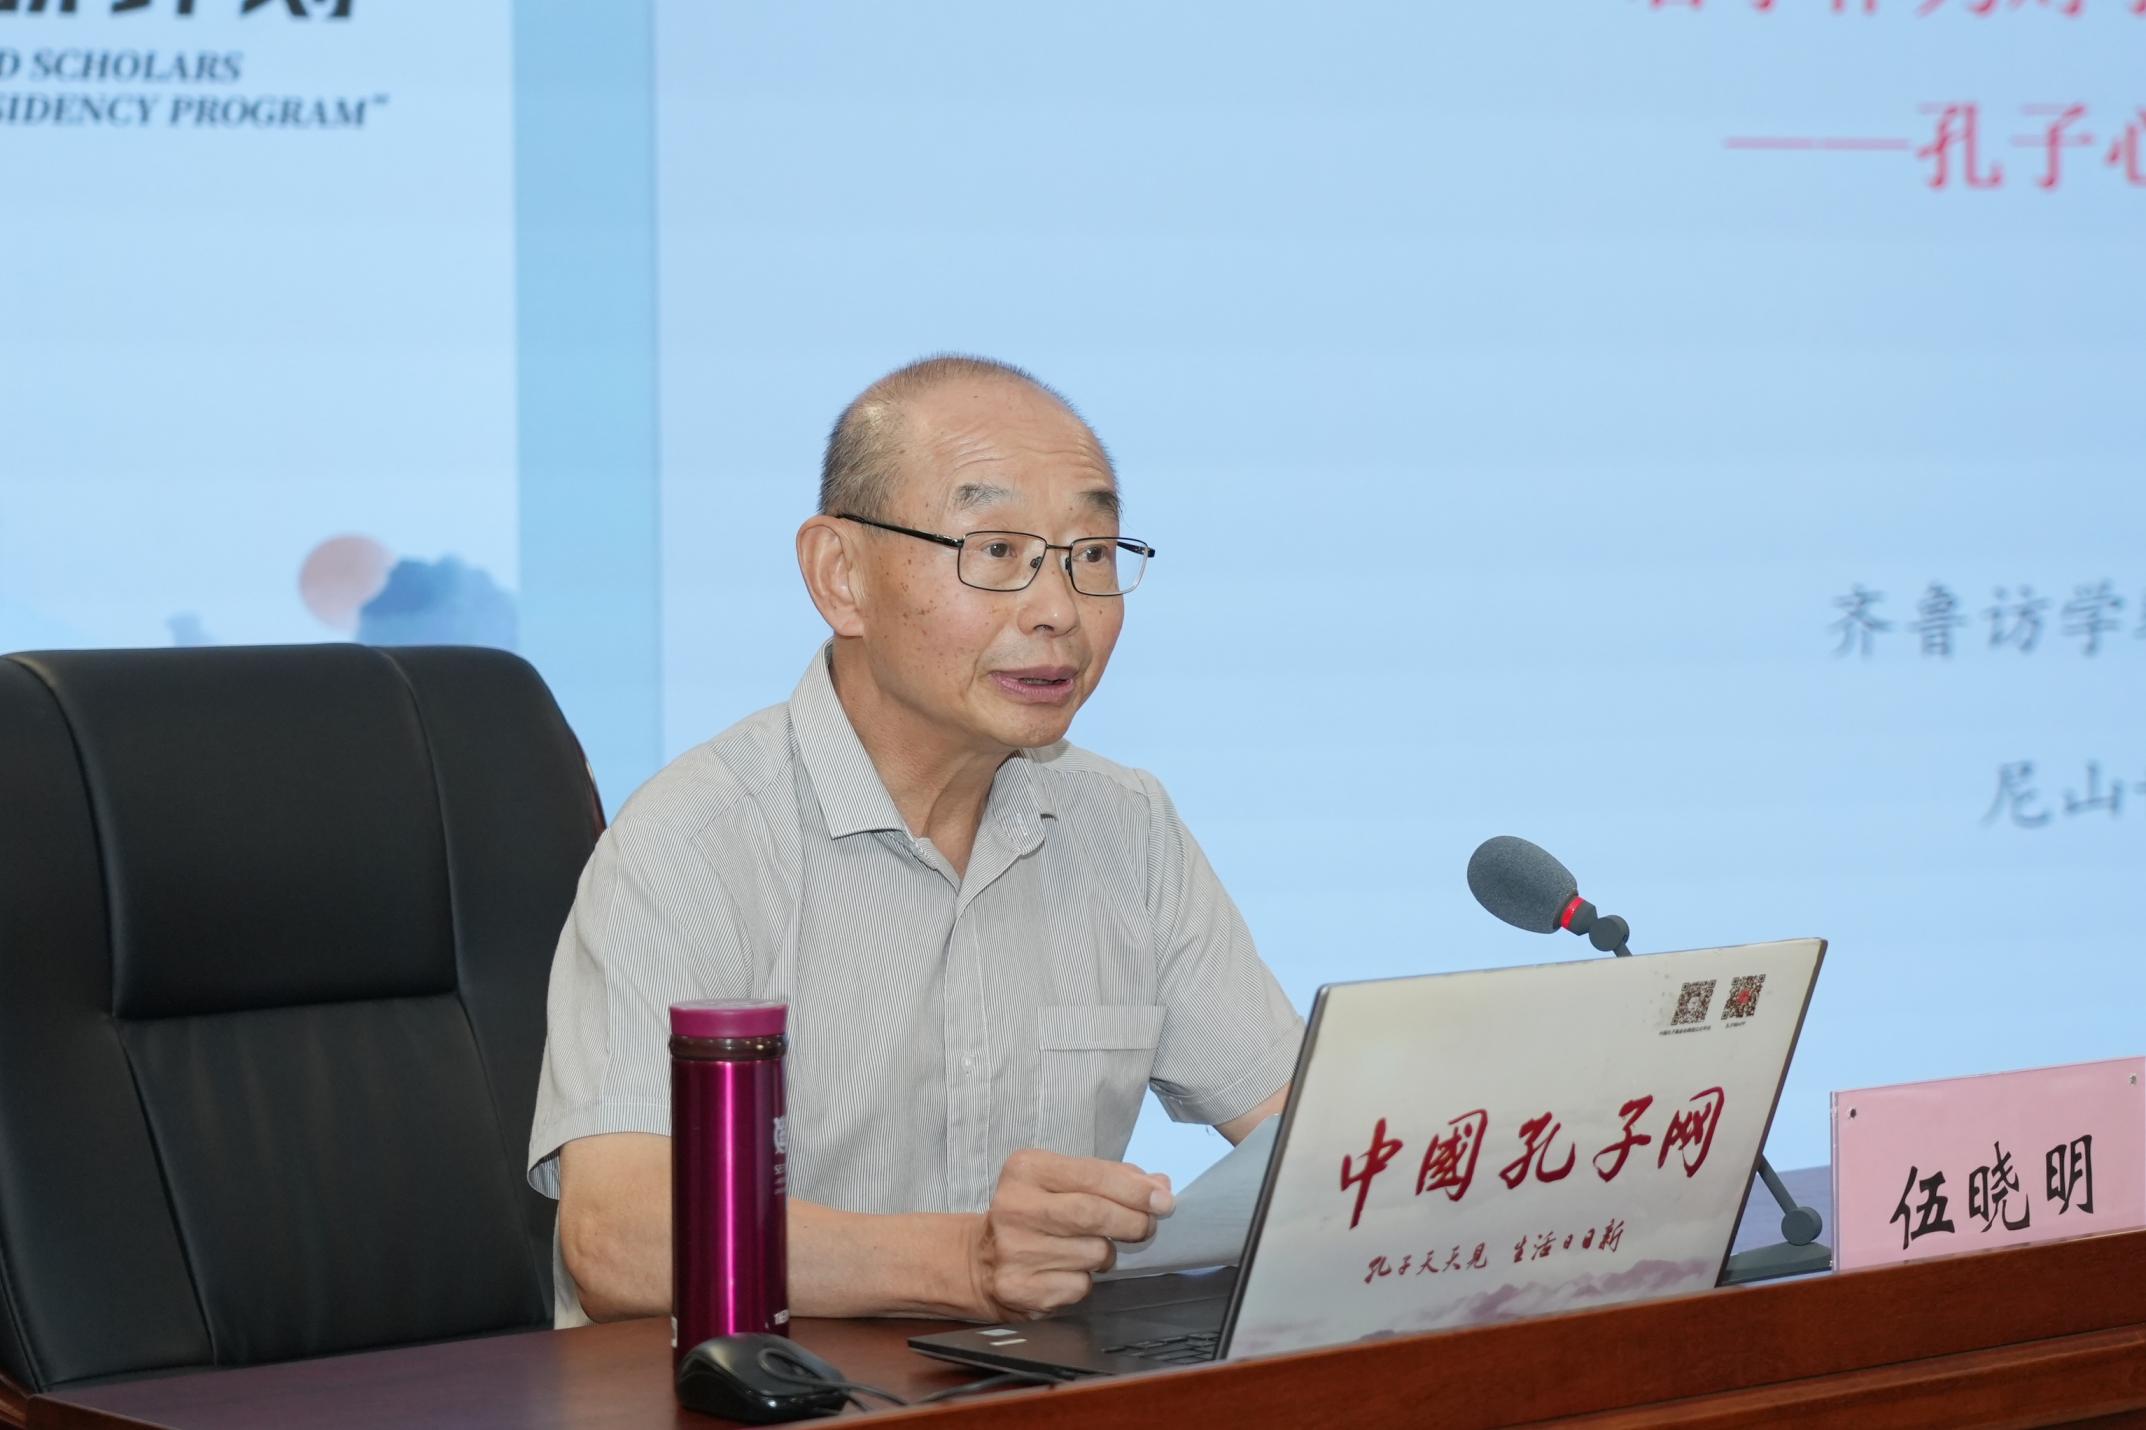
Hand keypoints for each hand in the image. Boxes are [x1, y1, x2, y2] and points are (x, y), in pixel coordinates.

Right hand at [964, 1148, 1173, 1319]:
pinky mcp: (1021, 1289)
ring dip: (1106, 1254)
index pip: (1092, 1175)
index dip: (1135, 1189)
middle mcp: (1015, 1208)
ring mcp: (1015, 1251)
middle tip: (1146, 1227)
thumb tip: (1161, 1187)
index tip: (1163, 1200)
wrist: (979, 1260)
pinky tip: (1066, 1271)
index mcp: (1026, 1170)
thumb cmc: (1033, 1214)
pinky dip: (1085, 1281)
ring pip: (1093, 1254)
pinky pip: (1080, 1286)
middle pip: (1094, 1214)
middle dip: (1132, 1222)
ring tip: (1089, 1249)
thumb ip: (1110, 1179)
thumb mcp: (1062, 1182)